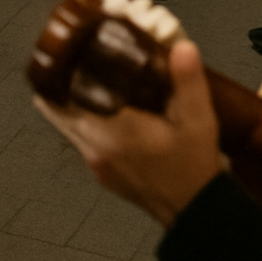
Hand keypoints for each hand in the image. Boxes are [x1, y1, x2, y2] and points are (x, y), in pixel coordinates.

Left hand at [33, 38, 223, 227]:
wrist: (196, 214)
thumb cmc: (194, 164)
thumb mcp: (199, 119)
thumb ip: (188, 81)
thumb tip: (182, 46)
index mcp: (114, 131)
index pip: (72, 96)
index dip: (66, 71)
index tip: (68, 47)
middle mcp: (96, 148)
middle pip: (63, 110)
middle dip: (66, 83)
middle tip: (74, 53)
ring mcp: (96, 164)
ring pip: (70, 126)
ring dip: (72, 103)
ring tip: (81, 74)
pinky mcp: (102, 174)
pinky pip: (81, 140)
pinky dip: (82, 121)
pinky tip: (98, 106)